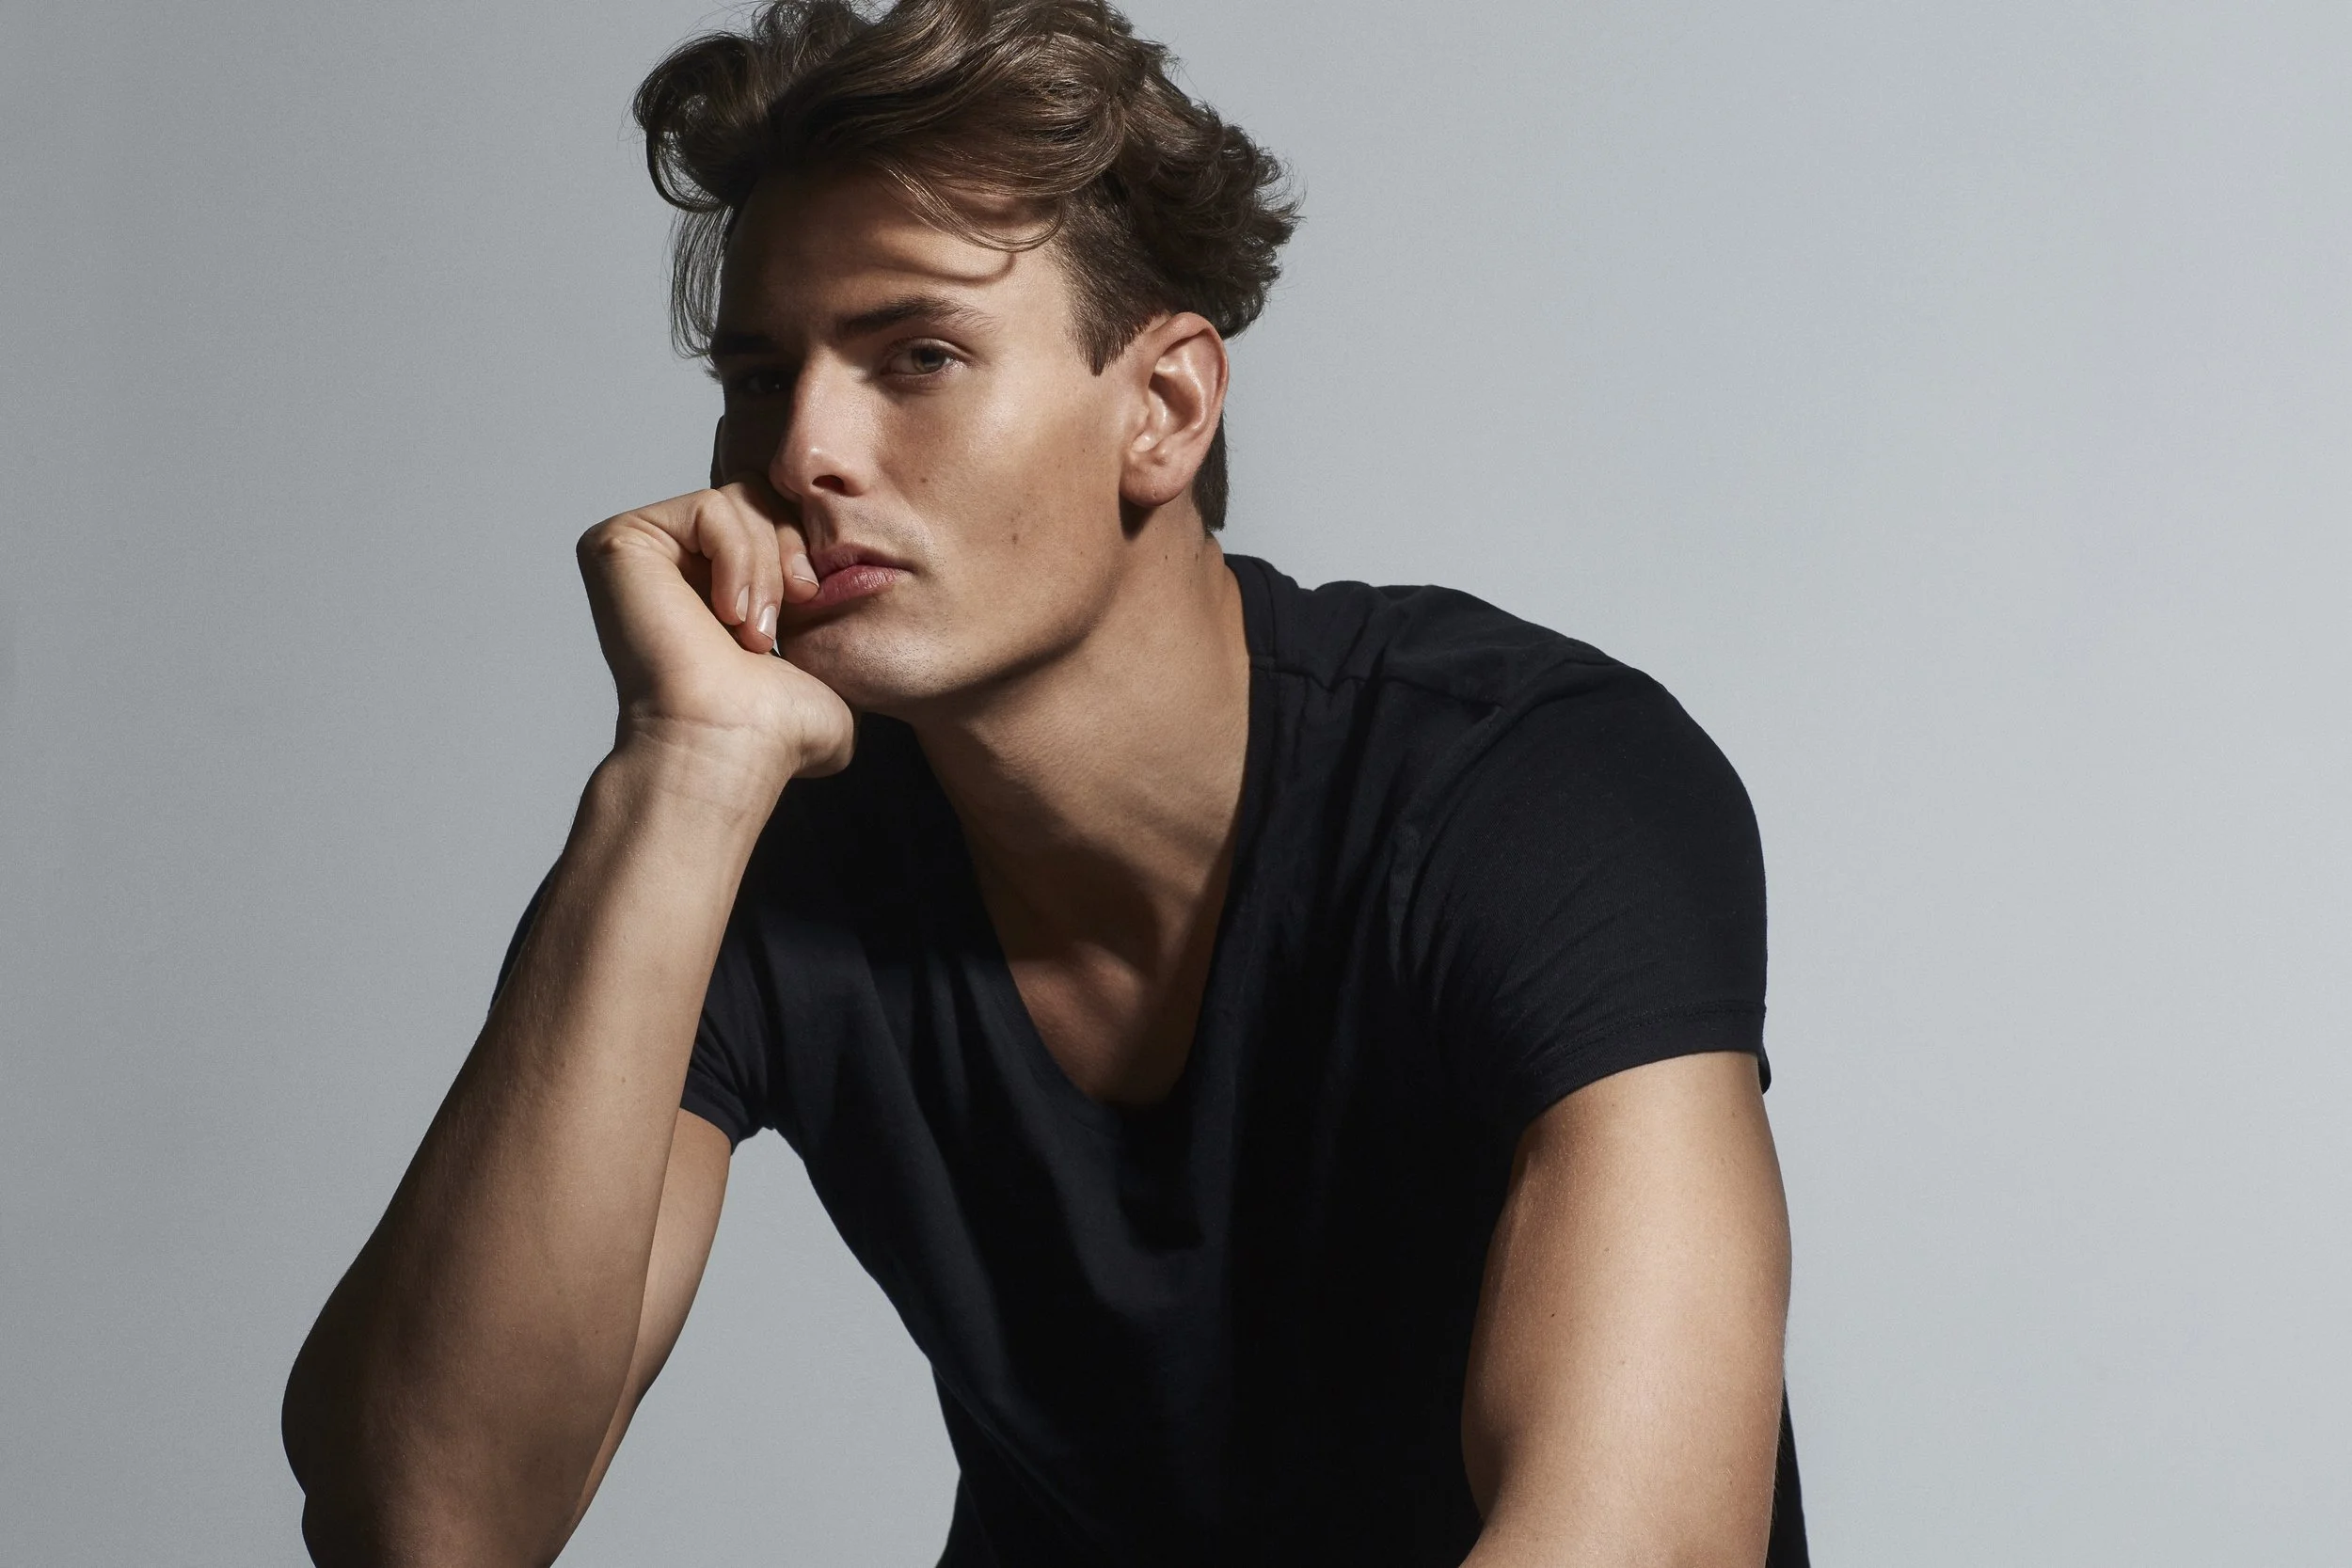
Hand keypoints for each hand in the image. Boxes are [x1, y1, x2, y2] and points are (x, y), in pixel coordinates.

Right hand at [575, 477, 854, 787]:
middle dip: (787, 552)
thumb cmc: (776, 730)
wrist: (732, 747)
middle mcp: (669, 563)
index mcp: (708, 583)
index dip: (803, 550)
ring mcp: (641, 552)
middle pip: (758, 497)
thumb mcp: (828, 662)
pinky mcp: (622, 542)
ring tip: (753, 630)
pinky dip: (739, 557)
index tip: (809, 602)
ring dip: (765, 567)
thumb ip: (840, 628)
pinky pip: (712, 507)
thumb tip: (866, 614)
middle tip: (780, 620)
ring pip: (739, 500)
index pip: (775, 516)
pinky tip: (728, 615)